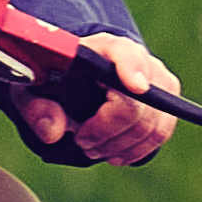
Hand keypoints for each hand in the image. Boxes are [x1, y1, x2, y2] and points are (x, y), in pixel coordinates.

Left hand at [27, 28, 185, 166]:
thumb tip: (53, 131)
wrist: (78, 73)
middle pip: (135, 105)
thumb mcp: (33, 89)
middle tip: (82, 141)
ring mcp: (157, 79)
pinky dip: (137, 149)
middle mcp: (136, 59)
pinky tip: (115, 153)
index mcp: (101, 48)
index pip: (124, 54)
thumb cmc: (54, 78)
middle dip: (106, 132)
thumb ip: (38, 108)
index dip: (131, 69)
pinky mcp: (167, 99)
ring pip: (151, 124)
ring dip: (120, 145)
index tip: (135, 87)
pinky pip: (161, 132)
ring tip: (94, 148)